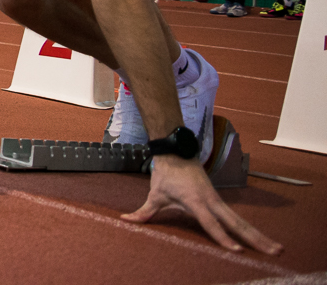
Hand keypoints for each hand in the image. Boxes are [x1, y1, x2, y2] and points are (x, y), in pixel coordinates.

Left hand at [122, 156, 281, 254]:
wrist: (177, 151)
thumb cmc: (167, 173)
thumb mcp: (155, 194)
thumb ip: (143, 211)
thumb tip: (126, 220)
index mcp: (195, 200)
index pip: (210, 223)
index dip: (222, 237)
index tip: (236, 250)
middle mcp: (211, 201)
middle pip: (236, 223)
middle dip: (255, 238)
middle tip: (274, 252)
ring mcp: (217, 200)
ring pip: (240, 220)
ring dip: (258, 234)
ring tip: (276, 249)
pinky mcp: (219, 200)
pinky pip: (235, 217)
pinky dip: (248, 228)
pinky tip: (261, 239)